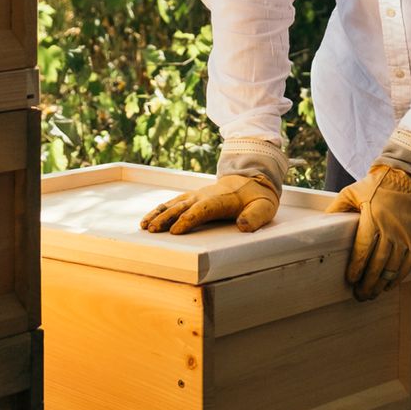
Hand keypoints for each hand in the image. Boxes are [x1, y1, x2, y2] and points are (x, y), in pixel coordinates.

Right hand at [140, 173, 278, 234]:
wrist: (251, 179)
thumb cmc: (257, 197)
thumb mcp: (264, 207)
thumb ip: (255, 217)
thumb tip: (243, 226)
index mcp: (221, 200)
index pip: (202, 210)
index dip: (188, 219)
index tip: (175, 230)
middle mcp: (205, 196)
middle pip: (182, 206)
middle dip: (166, 218)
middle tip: (152, 230)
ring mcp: (197, 195)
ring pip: (174, 203)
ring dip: (159, 213)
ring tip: (145, 226)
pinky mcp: (193, 197)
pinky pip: (173, 202)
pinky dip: (160, 209)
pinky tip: (149, 218)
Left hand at [326, 164, 410, 300]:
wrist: (410, 179)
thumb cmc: (379, 185)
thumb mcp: (353, 191)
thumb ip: (337, 208)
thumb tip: (322, 222)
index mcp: (372, 219)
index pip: (362, 250)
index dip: (356, 268)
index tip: (350, 279)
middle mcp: (390, 231)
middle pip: (377, 264)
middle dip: (367, 282)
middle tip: (359, 294)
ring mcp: (405, 237)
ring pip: (392, 268)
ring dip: (381, 284)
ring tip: (372, 293)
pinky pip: (408, 265)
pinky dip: (398, 278)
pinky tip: (389, 285)